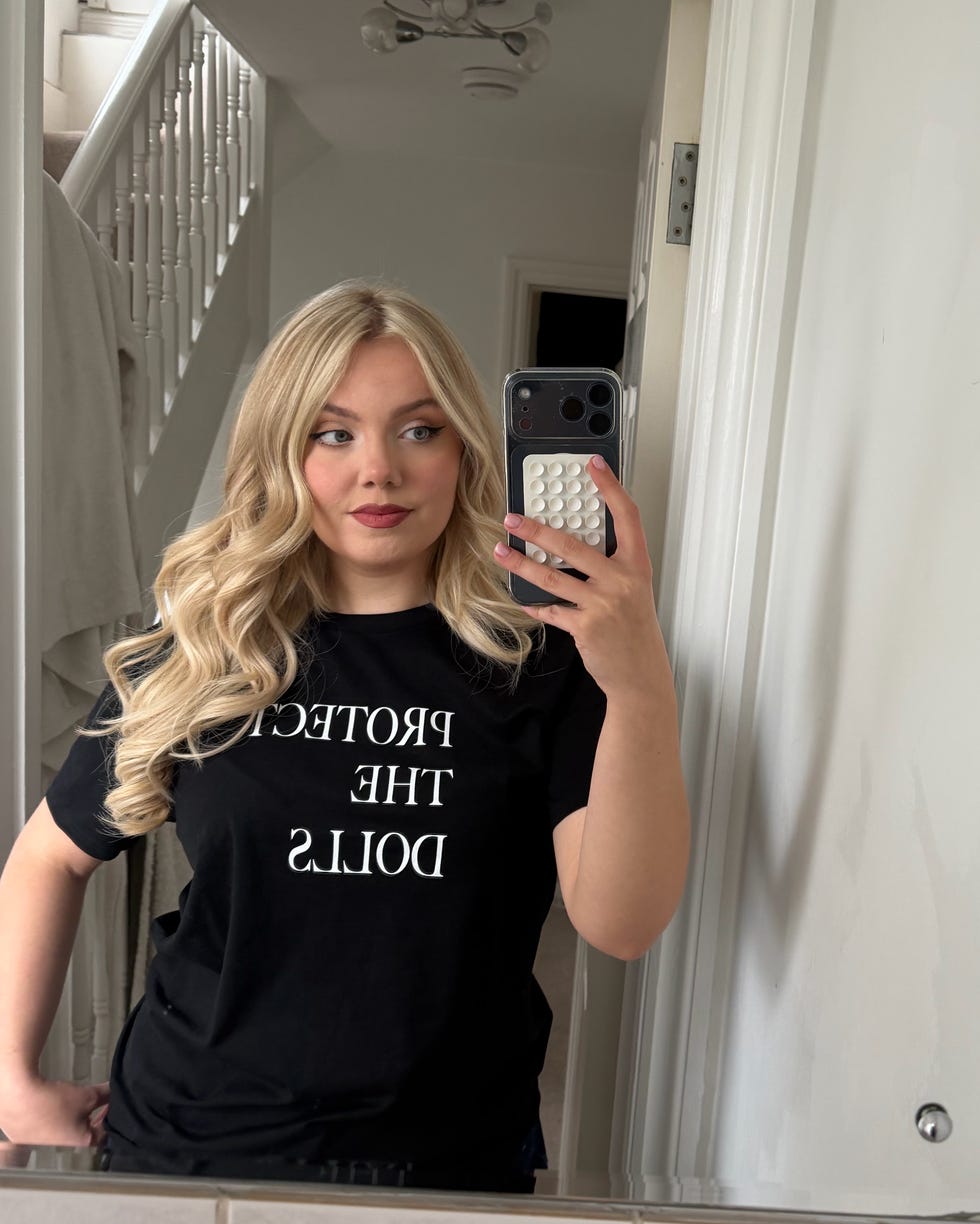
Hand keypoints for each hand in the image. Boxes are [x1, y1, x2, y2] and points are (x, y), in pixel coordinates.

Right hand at [0, 1075, 109, 1147]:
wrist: (18, 1096)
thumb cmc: (53, 1102)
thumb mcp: (88, 1095)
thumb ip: (105, 1094)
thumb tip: (116, 1091)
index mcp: (79, 1140)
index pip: (102, 1134)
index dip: (109, 1118)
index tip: (111, 1106)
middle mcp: (59, 1144)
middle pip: (81, 1131)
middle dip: (90, 1115)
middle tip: (95, 1102)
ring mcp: (38, 1140)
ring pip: (61, 1127)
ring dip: (69, 1114)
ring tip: (70, 1098)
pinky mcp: (23, 1132)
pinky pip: (42, 1123)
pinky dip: (50, 1112)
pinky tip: (49, 1099)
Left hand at [493, 455, 666, 698]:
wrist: (642, 675)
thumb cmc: (635, 631)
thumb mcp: (633, 591)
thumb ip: (609, 568)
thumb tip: (571, 548)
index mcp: (635, 565)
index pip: (626, 516)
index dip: (610, 487)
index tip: (594, 465)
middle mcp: (621, 580)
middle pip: (572, 544)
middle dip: (536, 530)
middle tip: (513, 518)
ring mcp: (602, 604)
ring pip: (551, 576)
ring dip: (520, 563)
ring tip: (500, 551)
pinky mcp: (585, 626)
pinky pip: (550, 610)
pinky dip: (534, 605)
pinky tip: (520, 598)